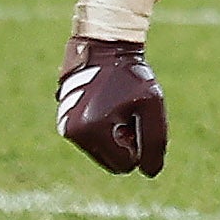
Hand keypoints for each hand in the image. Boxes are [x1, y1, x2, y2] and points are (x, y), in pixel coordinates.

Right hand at [57, 35, 168, 175]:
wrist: (103, 47)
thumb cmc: (131, 75)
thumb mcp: (152, 105)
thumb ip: (154, 141)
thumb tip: (149, 173)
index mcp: (91, 131)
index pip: (125, 165)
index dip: (139, 145)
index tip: (136, 118)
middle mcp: (71, 132)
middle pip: (112, 163)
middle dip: (126, 144)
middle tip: (128, 113)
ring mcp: (65, 127)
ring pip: (103, 153)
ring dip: (115, 137)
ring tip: (116, 107)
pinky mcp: (64, 121)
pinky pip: (93, 142)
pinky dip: (104, 130)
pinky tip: (107, 106)